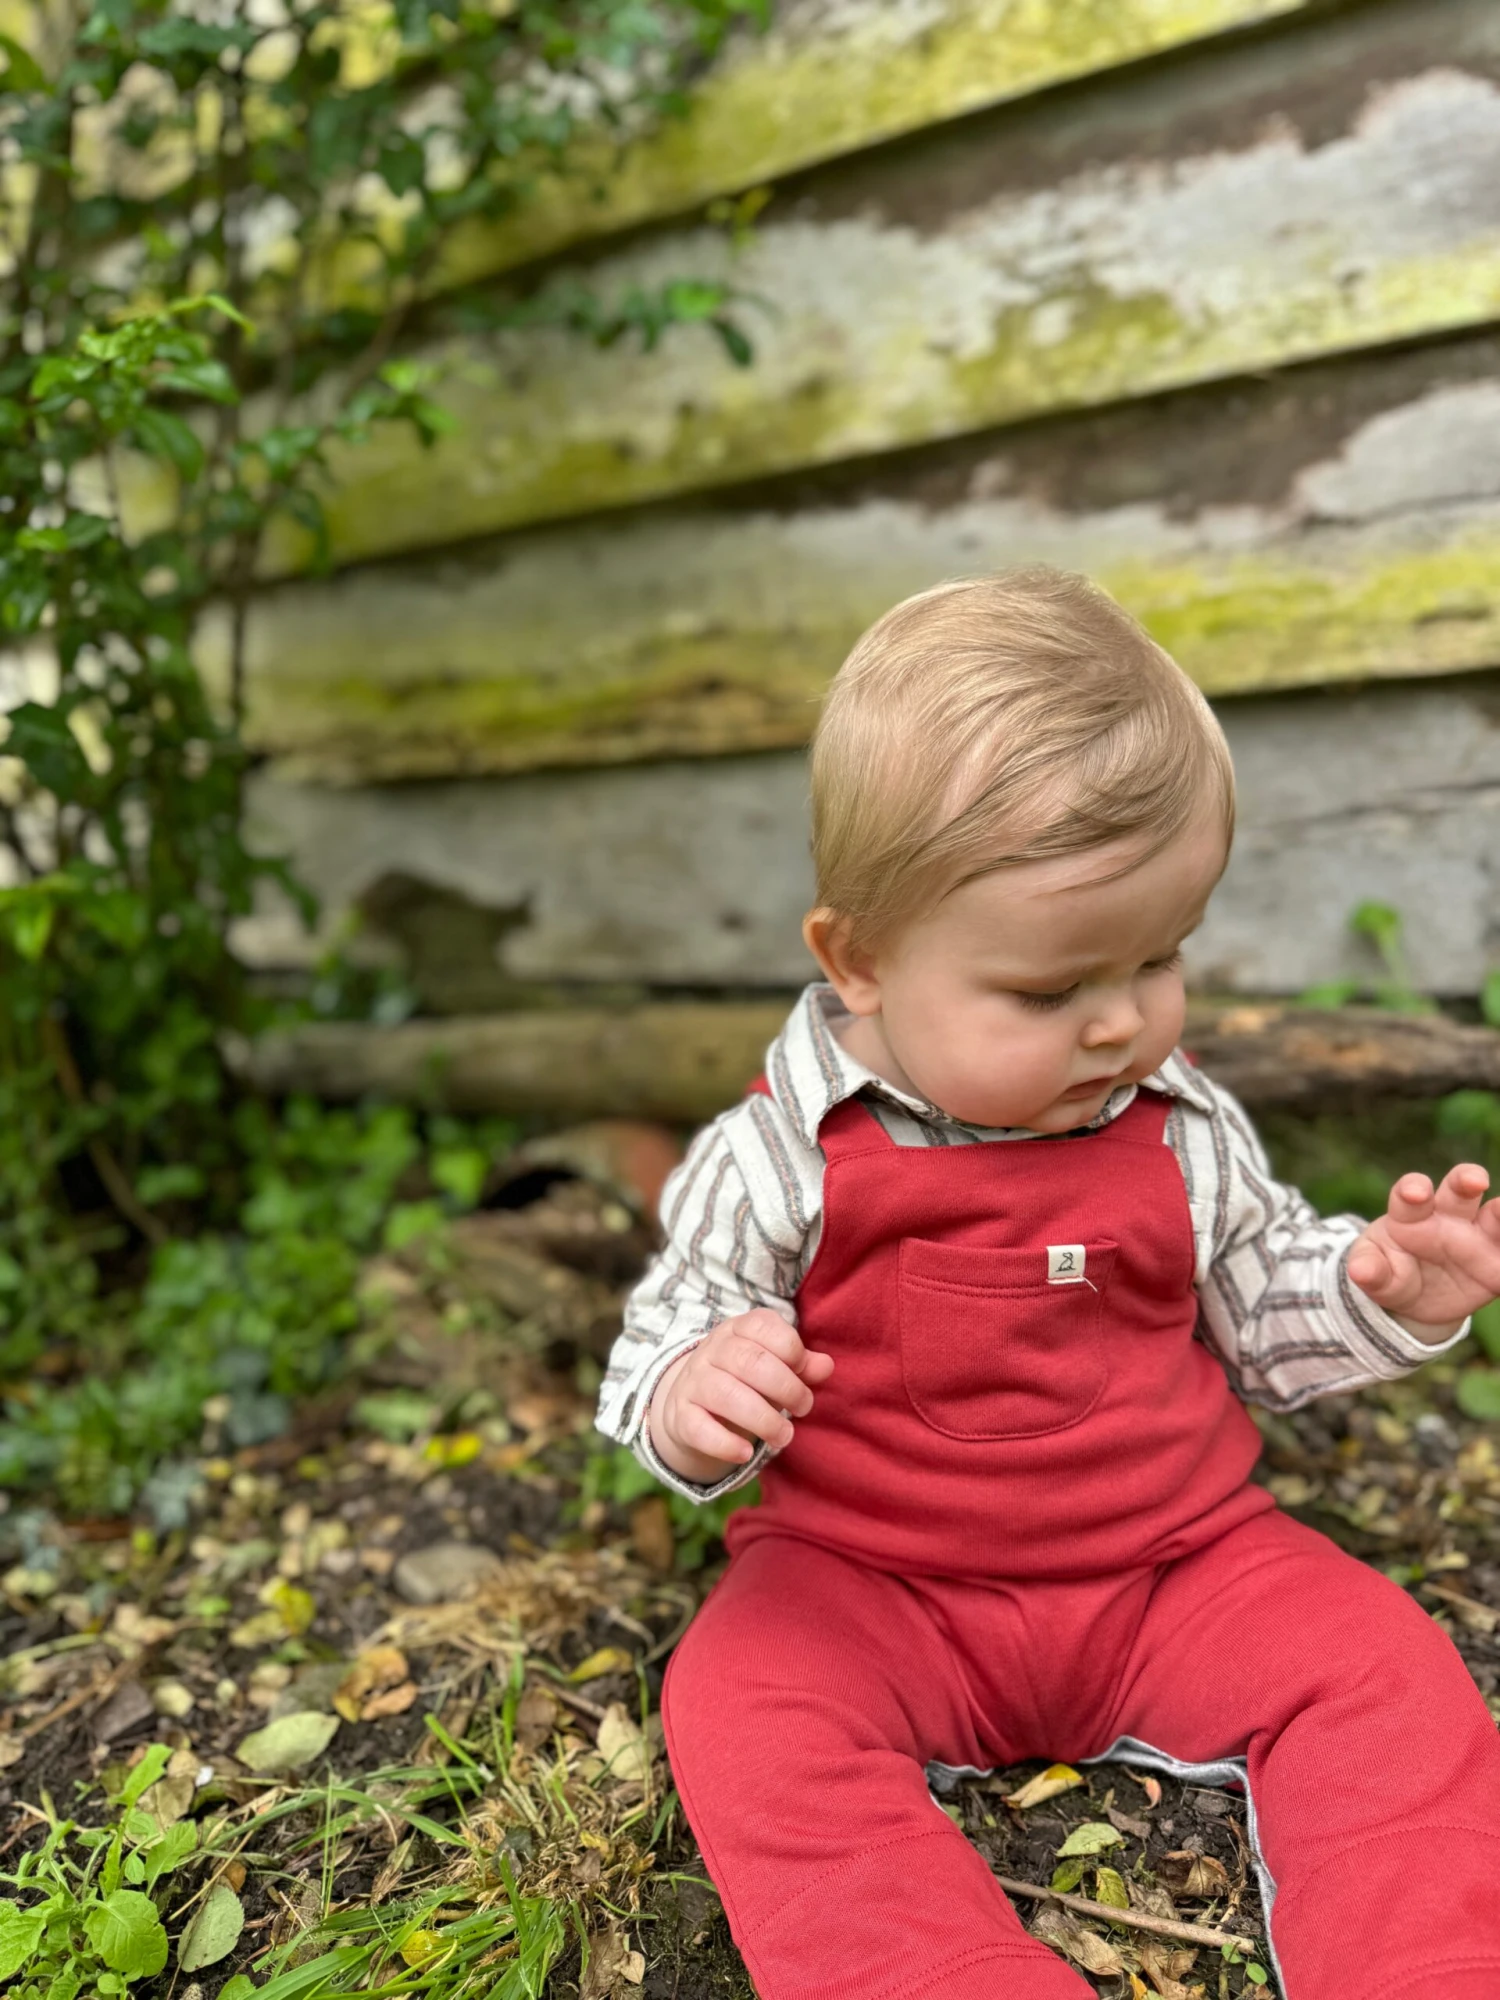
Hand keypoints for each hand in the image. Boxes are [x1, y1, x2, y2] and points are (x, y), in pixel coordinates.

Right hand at [646, 1308, 834, 1485]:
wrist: (692, 1403)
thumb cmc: (746, 1380)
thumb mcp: (775, 1366)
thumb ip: (802, 1365)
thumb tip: (826, 1366)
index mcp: (738, 1329)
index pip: (763, 1326)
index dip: (791, 1350)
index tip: (804, 1373)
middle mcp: (712, 1350)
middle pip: (749, 1362)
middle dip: (785, 1388)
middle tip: (803, 1408)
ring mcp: (693, 1382)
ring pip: (726, 1395)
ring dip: (763, 1420)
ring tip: (785, 1436)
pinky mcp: (681, 1415)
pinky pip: (699, 1428)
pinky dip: (724, 1443)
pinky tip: (746, 1454)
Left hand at [1347, 1163, 1499, 1341]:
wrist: (1415, 1299)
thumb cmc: (1389, 1270)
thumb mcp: (1374, 1272)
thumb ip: (1370, 1270)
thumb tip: (1359, 1272)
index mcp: (1410, 1214)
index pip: (1410, 1194)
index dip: (1413, 1189)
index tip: (1415, 1192)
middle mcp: (1448, 1217)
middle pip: (1459, 1189)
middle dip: (1466, 1178)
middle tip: (1474, 1180)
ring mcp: (1476, 1238)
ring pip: (1495, 1216)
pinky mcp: (1496, 1263)